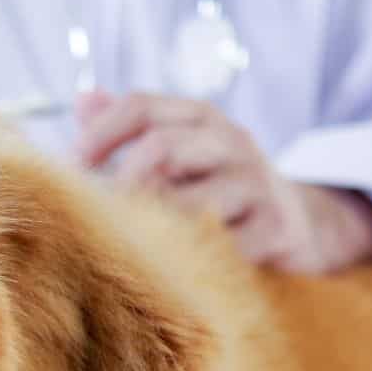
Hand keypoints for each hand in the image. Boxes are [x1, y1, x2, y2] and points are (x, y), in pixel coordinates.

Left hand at [75, 91, 371, 272]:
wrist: (302, 224)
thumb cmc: (218, 188)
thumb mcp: (182, 149)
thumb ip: (132, 127)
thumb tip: (82, 100)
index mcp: (200, 118)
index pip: (140, 106)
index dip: (98, 133)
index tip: (69, 167)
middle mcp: (230, 141)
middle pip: (161, 148)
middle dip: (121, 185)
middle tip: (98, 217)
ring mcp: (256, 183)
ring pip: (190, 201)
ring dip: (152, 227)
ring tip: (129, 246)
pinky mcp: (276, 228)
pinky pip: (223, 246)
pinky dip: (190, 258)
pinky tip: (170, 270)